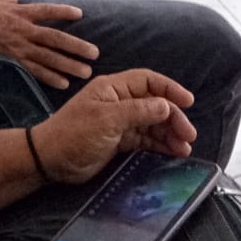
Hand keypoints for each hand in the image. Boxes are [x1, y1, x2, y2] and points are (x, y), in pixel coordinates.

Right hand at [0, 0, 97, 89]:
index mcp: (20, 13)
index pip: (46, 11)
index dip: (63, 11)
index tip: (80, 13)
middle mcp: (23, 31)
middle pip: (55, 39)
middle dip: (76, 46)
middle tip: (94, 53)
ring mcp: (19, 49)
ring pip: (49, 58)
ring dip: (69, 65)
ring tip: (86, 72)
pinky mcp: (13, 63)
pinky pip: (35, 72)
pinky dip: (50, 78)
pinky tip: (64, 83)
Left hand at [30, 70, 196, 184]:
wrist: (51, 159)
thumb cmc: (75, 133)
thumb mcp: (107, 120)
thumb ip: (138, 111)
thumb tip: (166, 106)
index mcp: (112, 88)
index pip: (147, 81)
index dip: (169, 89)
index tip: (189, 102)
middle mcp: (118, 102)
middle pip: (154, 104)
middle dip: (173, 117)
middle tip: (188, 135)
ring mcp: (119, 121)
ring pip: (152, 123)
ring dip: (169, 133)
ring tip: (184, 149)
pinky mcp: (119, 140)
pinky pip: (146, 139)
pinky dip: (160, 144)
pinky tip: (173, 152)